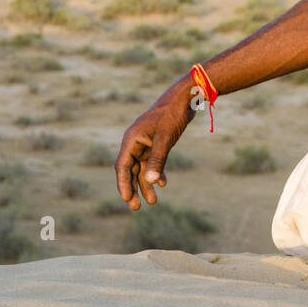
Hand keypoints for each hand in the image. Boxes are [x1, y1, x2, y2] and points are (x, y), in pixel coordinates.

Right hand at [114, 77, 195, 210]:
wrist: (184, 98)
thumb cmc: (172, 115)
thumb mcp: (166, 138)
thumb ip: (157, 159)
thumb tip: (149, 182)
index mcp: (132, 139)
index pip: (122, 166)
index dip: (123, 184)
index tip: (126, 200)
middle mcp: (135, 142)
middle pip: (130, 170)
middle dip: (132, 189)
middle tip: (135, 208)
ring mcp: (145, 142)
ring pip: (142, 168)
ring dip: (146, 184)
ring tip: (153, 202)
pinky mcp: (155, 142)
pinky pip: (152, 161)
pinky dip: (156, 172)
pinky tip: (162, 183)